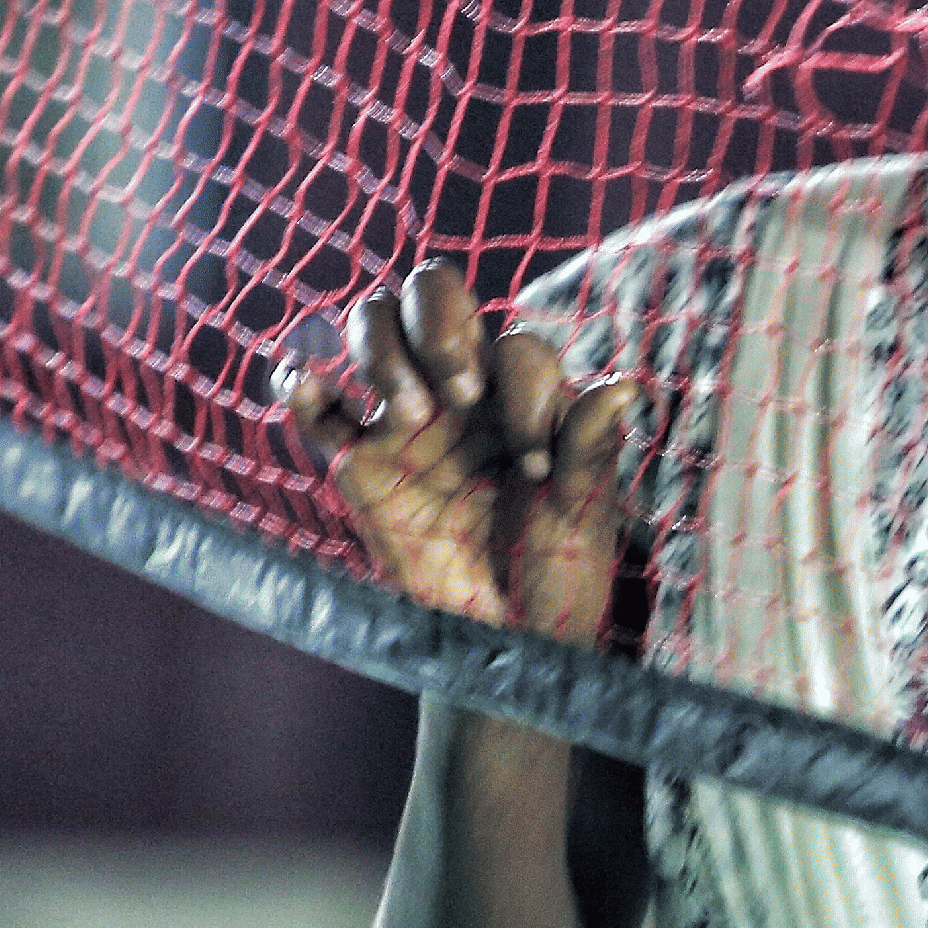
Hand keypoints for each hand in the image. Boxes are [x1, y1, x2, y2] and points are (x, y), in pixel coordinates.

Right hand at [276, 262, 636, 643]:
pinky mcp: (361, 461)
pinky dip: (301, 385)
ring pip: (372, 328)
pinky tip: (312, 390)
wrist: (511, 635)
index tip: (533, 471)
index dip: (524, 396)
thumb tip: (626, 385)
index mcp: (525, 391)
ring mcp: (407, 418)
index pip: (514, 346)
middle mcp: (463, 387)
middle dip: (441, 326)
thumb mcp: (585, 509)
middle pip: (432, 292)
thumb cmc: (561, 565)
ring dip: (383, 350)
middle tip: (460, 394)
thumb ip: (589, 444)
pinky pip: (317, 407)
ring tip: (410, 414)